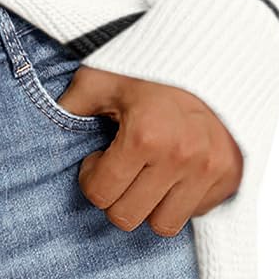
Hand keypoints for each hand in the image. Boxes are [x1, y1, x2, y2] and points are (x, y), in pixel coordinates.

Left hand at [56, 65, 243, 235]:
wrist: (211, 53)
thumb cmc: (149, 69)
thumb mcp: (100, 78)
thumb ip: (71, 106)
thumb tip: (46, 127)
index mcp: (145, 136)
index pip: (101, 195)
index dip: (92, 177)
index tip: (99, 156)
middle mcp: (181, 158)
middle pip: (128, 217)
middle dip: (116, 195)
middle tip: (120, 167)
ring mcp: (211, 170)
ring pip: (164, 225)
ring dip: (149, 204)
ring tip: (146, 174)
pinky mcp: (232, 175)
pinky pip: (196, 213)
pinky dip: (180, 199)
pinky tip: (173, 172)